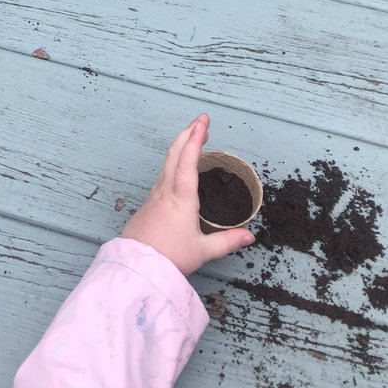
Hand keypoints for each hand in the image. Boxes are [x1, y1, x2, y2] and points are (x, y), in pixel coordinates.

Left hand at [121, 114, 254, 276]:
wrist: (137, 267)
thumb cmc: (169, 257)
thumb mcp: (203, 250)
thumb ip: (227, 241)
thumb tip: (250, 236)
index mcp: (181, 197)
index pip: (188, 160)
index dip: (195, 139)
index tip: (203, 122)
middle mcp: (166, 190)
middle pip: (174, 153)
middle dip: (188, 133)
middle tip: (201, 120)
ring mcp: (155, 195)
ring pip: (167, 162)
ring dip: (180, 145)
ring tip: (192, 136)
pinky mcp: (149, 202)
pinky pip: (162, 174)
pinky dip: (173, 161)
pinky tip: (177, 165)